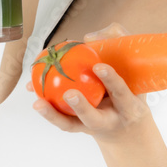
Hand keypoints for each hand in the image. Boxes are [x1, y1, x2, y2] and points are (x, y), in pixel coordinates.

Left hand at [27, 22, 152, 145]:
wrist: (127, 129)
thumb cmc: (130, 89)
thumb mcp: (135, 69)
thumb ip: (118, 44)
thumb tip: (89, 37)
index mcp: (129, 107)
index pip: (122, 93)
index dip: (111, 81)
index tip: (99, 67)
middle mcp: (111, 121)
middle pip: (94, 119)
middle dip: (82, 108)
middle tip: (69, 94)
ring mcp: (92, 128)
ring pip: (72, 125)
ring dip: (54, 115)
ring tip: (38, 102)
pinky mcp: (79, 129)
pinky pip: (62, 121)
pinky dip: (47, 109)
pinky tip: (31, 91)